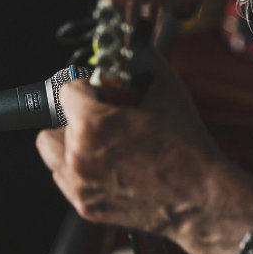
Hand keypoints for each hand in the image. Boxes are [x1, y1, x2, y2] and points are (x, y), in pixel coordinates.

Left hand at [36, 56, 252, 253]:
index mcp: (94, 125)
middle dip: (73, 117)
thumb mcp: (169, 93)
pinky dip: (79, 170)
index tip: (101, 91)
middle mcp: (79, 157)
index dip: (87, 86)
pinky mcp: (87, 207)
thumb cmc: (189, 149)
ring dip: (69, 143)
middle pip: (50, 124)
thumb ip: (146, 63)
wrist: (202, 197)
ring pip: (52, 154)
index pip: (67, 91)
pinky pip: (65, 180)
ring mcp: (80, 186)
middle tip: (102, 118)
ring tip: (103, 143)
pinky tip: (109, 164)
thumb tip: (136, 47)